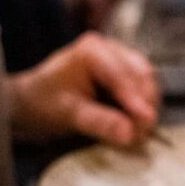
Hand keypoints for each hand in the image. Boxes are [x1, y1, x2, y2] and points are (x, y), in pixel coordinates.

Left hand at [8, 32, 158, 146]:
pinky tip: (135, 125)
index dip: (136, 99)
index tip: (146, 121)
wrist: (35, 103)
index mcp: (92, 50)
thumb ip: (99, 122)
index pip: (122, 75)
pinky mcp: (129, 76)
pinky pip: (146, 92)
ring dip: (147, 109)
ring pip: (149, 84)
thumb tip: (129, 133)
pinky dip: (143, 109)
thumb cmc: (45, 102)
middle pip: (142, 77)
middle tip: (140, 135)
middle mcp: (112, 50)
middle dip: (144, 106)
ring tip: (137, 134)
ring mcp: (123, 61)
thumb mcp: (69, 113)